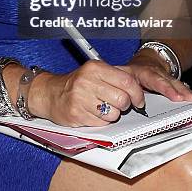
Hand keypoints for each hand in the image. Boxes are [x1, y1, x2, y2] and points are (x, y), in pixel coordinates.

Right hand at [28, 60, 148, 126]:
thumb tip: (140, 89)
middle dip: (124, 105)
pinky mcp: (76, 114)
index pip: (127, 81)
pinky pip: (101, 123)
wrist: (51, 93)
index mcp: (96, 67)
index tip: (139, 100)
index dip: (137, 94)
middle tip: (118, 104)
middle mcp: (88, 80)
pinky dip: (100, 121)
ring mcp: (81, 98)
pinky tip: (91, 113)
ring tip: (102, 107)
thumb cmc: (78, 83)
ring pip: (113, 114)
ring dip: (112, 114)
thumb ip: (118, 77)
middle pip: (122, 99)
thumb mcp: (96, 72)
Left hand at [120, 48, 191, 103]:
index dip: (164, 87)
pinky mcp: (172, 81)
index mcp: (142, 72)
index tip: (172, 96)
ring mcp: (165, 76)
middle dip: (178, 91)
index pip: (154, 78)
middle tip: (187, 99)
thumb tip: (122, 101)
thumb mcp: (123, 75)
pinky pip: (181, 87)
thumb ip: (124, 87)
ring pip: (176, 83)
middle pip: (168, 81)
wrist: (144, 62)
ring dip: (187, 92)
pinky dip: (189, 93)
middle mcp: (156, 73)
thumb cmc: (132, 73)